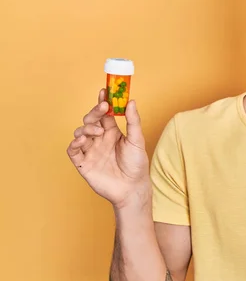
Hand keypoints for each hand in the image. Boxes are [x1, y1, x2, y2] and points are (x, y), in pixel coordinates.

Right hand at [67, 89, 149, 208]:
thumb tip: (131, 101)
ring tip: (96, 131)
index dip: (102, 103)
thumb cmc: (137, 165)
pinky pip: (73, 151)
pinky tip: (82, 140)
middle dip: (94, 113)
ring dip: (86, 127)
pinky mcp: (83, 163)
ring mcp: (91, 150)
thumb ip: (133, 121)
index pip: (104, 114)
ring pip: (80, 133)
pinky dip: (74, 144)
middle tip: (102, 109)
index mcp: (112, 132)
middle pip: (90, 121)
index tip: (104, 91)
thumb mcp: (137, 140)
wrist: (132, 188)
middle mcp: (100, 139)